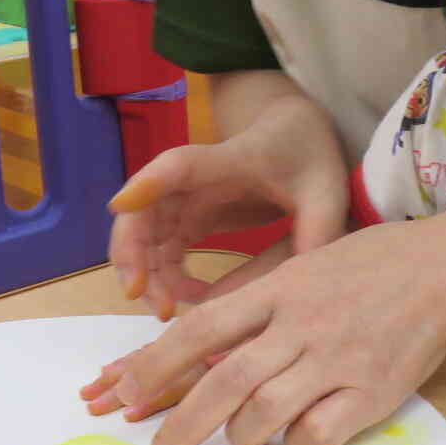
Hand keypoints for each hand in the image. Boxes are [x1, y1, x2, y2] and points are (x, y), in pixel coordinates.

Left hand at [105, 220, 445, 444]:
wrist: (444, 269)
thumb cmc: (367, 268)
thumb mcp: (302, 270)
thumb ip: (258, 308)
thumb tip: (199, 352)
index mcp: (279, 290)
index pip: (200, 329)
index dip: (156, 366)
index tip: (127, 395)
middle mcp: (302, 323)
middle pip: (225, 380)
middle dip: (183, 425)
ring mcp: (338, 357)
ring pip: (264, 411)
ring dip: (240, 436)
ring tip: (238, 441)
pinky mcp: (372, 390)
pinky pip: (317, 433)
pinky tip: (295, 437)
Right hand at [108, 97, 346, 319]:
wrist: (297, 133)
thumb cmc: (308, 154)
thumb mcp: (325, 191)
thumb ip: (318, 231)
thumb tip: (301, 286)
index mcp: (230, 159)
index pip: (179, 166)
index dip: (148, 183)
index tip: (121, 206)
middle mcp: (193, 178)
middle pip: (143, 210)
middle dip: (133, 253)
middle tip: (146, 299)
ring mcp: (186, 199)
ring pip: (144, 236)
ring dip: (145, 274)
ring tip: (166, 311)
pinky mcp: (191, 217)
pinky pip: (163, 251)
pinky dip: (165, 278)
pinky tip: (187, 299)